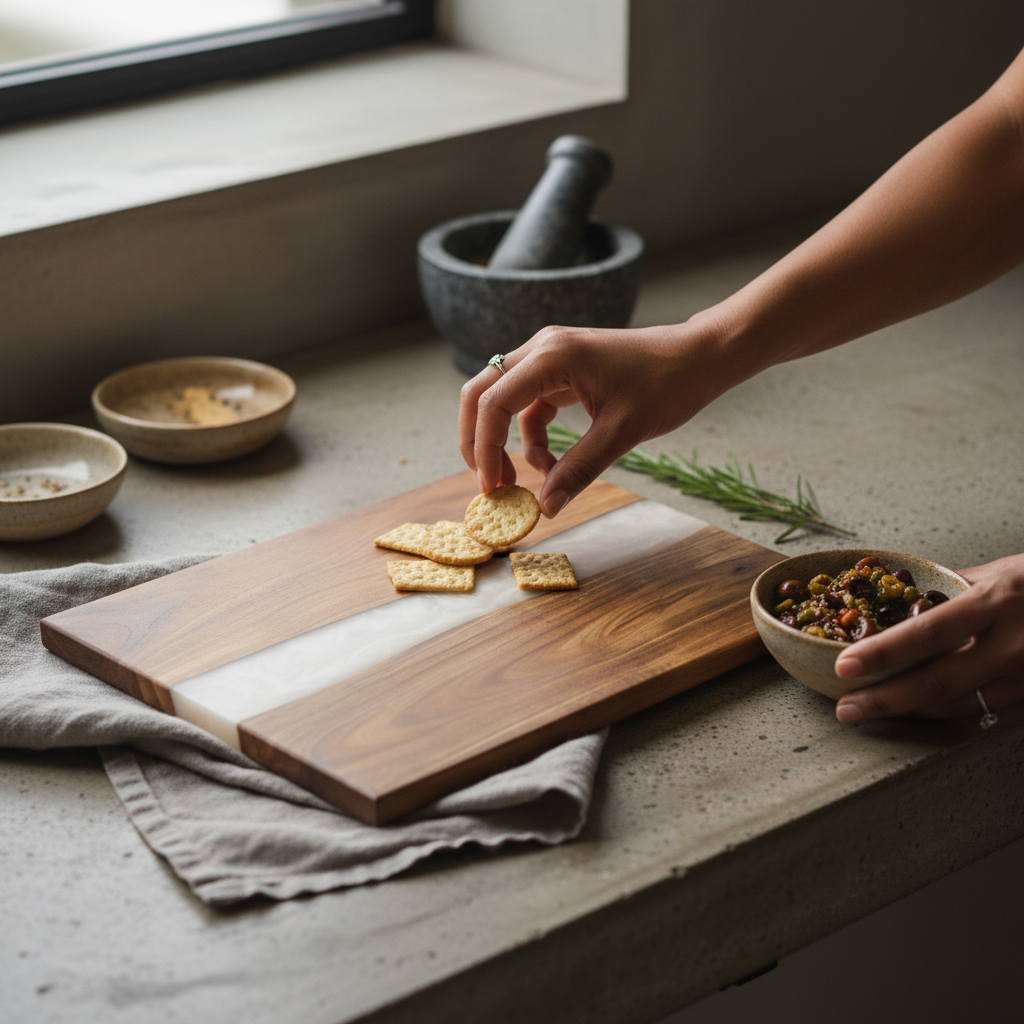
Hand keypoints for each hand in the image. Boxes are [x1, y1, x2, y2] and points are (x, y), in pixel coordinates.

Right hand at [458, 317, 737, 515]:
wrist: (699, 357)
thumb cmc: (668, 383)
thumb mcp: (622, 432)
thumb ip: (579, 468)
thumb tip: (546, 506)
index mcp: (553, 356)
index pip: (493, 401)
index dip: (484, 447)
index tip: (492, 488)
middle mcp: (543, 349)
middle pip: (481, 393)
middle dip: (478, 441)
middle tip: (490, 484)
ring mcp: (550, 357)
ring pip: (500, 399)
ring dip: (502, 441)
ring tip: (520, 481)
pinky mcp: (561, 370)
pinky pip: (528, 406)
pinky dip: (530, 437)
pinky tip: (550, 463)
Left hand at [834, 553, 1023, 727]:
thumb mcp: (1003, 572)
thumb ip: (953, 587)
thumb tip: (901, 588)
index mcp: (998, 604)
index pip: (928, 633)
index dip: (883, 653)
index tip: (844, 665)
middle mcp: (1016, 646)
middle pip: (938, 684)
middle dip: (885, 701)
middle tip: (845, 709)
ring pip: (960, 709)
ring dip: (910, 714)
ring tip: (869, 712)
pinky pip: (987, 721)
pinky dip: (947, 720)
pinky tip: (917, 716)